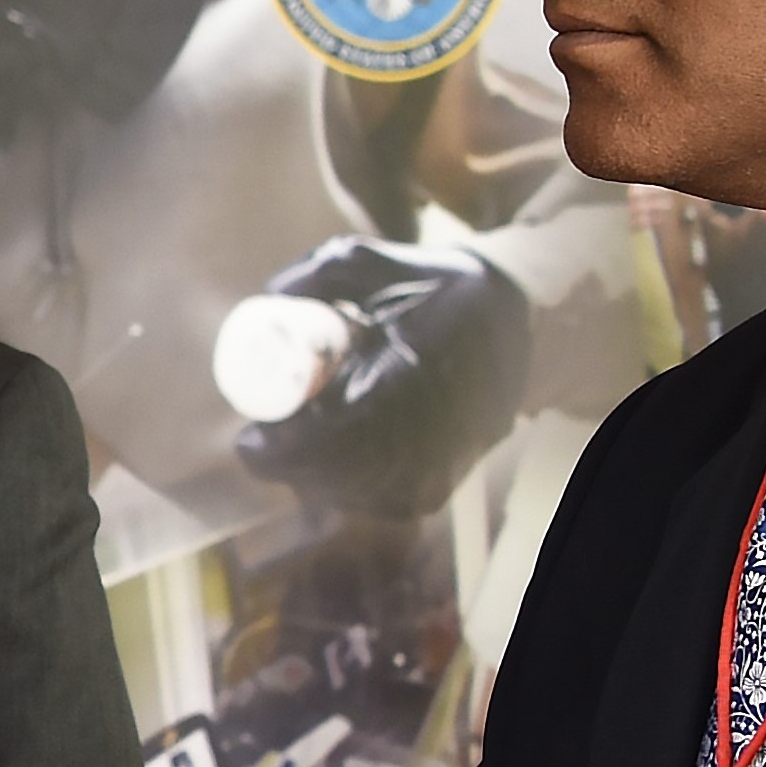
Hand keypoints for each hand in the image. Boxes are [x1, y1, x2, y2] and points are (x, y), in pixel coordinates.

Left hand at [224, 236, 532, 519]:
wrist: (514, 328)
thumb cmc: (437, 291)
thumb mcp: (383, 264)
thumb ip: (325, 268)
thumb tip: (271, 297)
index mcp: (407, 380)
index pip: (327, 437)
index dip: (278, 450)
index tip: (251, 439)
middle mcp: (424, 437)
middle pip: (327, 474)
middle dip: (284, 463)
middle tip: (262, 440)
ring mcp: (430, 473)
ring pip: (345, 495)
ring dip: (308, 477)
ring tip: (294, 445)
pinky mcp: (433, 493)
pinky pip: (370, 502)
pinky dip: (340, 488)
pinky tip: (326, 467)